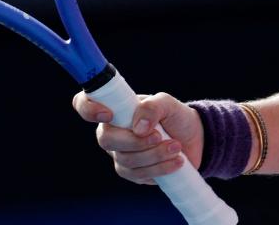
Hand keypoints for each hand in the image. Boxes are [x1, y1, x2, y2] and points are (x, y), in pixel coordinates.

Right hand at [71, 90, 204, 184]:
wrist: (193, 138)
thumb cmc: (175, 116)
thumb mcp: (168, 103)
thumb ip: (152, 107)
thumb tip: (138, 127)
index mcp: (114, 108)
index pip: (84, 104)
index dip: (88, 108)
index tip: (108, 114)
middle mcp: (112, 131)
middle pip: (106, 140)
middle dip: (134, 141)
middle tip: (160, 136)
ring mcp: (120, 154)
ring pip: (125, 160)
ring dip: (154, 155)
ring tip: (176, 147)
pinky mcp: (133, 173)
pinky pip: (138, 175)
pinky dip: (159, 168)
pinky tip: (177, 162)